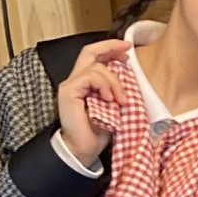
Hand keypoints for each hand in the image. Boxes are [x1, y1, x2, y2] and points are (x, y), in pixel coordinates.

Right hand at [56, 39, 129, 164]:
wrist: (85, 149)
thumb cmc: (99, 131)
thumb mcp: (114, 105)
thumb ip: (116, 89)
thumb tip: (130, 73)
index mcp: (86, 83)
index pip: (95, 57)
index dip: (110, 49)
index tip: (128, 49)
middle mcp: (75, 80)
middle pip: (89, 51)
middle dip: (110, 47)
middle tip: (127, 50)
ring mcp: (70, 85)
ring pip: (96, 67)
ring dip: (114, 82)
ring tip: (121, 100)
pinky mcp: (68, 91)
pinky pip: (89, 77)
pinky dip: (104, 85)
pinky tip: (110, 100)